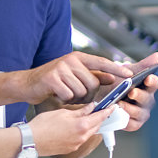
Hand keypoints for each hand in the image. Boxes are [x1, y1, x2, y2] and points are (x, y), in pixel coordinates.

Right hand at [18, 52, 133, 105]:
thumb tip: (111, 77)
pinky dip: (65, 99)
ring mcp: (61, 68)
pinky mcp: (52, 78)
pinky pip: (69, 95)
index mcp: (78, 57)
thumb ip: (92, 76)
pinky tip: (57, 95)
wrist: (27, 84)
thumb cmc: (53, 81)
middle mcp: (71, 60)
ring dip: (75, 97)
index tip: (129, 74)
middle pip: (93, 83)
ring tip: (65, 93)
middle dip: (87, 94)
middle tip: (75, 94)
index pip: (102, 62)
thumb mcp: (73, 75)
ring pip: (81, 91)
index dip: (116, 69)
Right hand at [28, 103, 115, 157]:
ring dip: (90, 125)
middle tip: (101, 110)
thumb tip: (90, 107)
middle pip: (96, 126)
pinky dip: (82, 131)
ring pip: (89, 133)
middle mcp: (82, 137)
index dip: (108, 111)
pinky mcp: (70, 149)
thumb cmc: (43, 126)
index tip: (113, 107)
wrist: (31, 141)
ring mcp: (76, 145)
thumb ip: (79, 111)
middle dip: (100, 118)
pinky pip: (81, 138)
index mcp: (81, 126)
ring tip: (86, 117)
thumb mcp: (62, 113)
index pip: (100, 117)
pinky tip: (75, 126)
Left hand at [118, 52, 157, 131]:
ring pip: (139, 113)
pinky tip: (118, 115)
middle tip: (131, 92)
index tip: (148, 78)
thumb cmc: (120, 83)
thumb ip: (143, 65)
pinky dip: (125, 120)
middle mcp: (146, 100)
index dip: (152, 81)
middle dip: (139, 95)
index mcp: (148, 87)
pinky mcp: (134, 123)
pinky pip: (131, 124)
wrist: (104, 96)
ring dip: (130, 108)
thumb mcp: (129, 72)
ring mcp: (141, 113)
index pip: (154, 83)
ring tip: (120, 104)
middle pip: (147, 99)